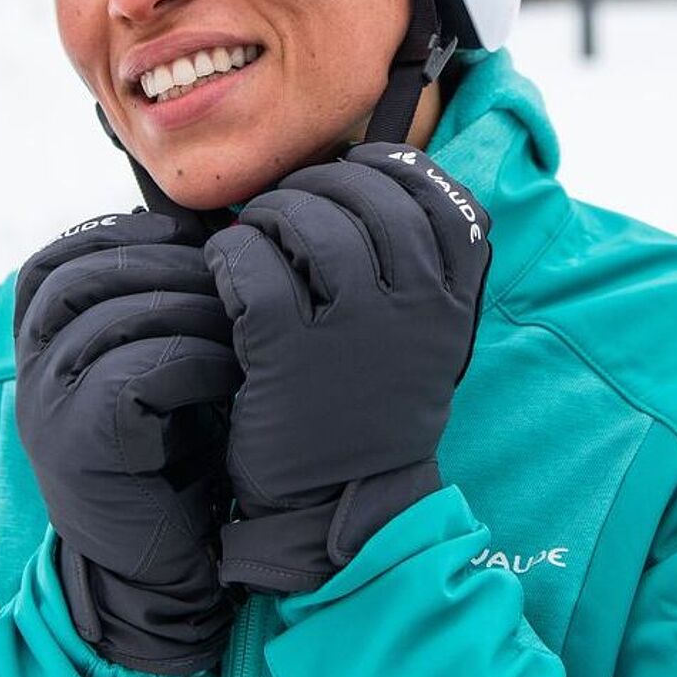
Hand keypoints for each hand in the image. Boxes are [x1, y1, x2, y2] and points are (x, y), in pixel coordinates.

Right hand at [14, 209, 241, 673]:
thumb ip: (158, 296)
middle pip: (83, 278)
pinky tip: (233, 371)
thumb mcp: (159, 355)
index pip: (54, 258)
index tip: (189, 237)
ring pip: (112, 318)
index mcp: (40, 341)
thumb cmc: (179, 441)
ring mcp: (45, 408)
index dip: (123, 236)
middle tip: (233, 274)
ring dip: (191, 309)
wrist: (164, 562)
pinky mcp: (75, 446)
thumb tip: (205, 220)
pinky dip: (193, 360)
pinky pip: (131, 373)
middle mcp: (29, 370)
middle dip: (167, 265)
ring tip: (244, 321)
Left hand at [204, 143, 490, 592]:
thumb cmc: (372, 406)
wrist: (338, 508)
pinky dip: (231, 253)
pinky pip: (252, 268)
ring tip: (254, 231)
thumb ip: (418, 264)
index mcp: (451, 302)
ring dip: (270, 213)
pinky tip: (225, 265)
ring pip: (308, 224)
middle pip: (367, 197)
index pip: (438, 196)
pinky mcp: (287, 357)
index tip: (355, 168)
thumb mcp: (424, 338)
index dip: (390, 168)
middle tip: (288, 203)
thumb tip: (368, 173)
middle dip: (317, 184)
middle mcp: (413, 310)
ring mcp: (351, 333)